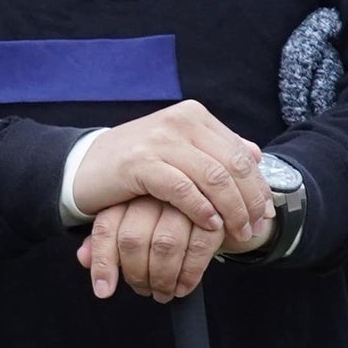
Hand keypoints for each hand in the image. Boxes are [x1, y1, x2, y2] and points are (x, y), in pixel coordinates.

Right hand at [67, 101, 269, 252]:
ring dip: (231, 210)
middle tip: (254, 226)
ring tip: (237, 231)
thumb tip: (256, 155)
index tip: (265, 212)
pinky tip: (210, 225)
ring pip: (214, 178)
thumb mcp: (178, 149)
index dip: (258, 185)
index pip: (241, 152)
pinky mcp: (140, 163)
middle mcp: (179, 122)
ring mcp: (159, 140)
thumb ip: (215, 148)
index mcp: (193, 115)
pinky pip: (183, 189)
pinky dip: (202, 210)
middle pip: (233, 166)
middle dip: (249, 201)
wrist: (81, 167)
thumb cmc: (134, 163)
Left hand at [78, 195, 222, 303]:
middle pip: (133, 239)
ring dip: (162, 278)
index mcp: (129, 196)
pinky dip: (189, 275)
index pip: (106, 228)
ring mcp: (185, 201)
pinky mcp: (214, 213)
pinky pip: (197, 248)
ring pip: (164, 245)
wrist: (223, 207)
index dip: (102, 263)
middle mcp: (153, 194)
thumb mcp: (136, 228)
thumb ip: (106, 242)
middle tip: (144, 292)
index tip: (104, 291)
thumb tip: (83, 259)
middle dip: (136, 275)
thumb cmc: (171, 222)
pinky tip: (183, 287)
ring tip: (164, 293)